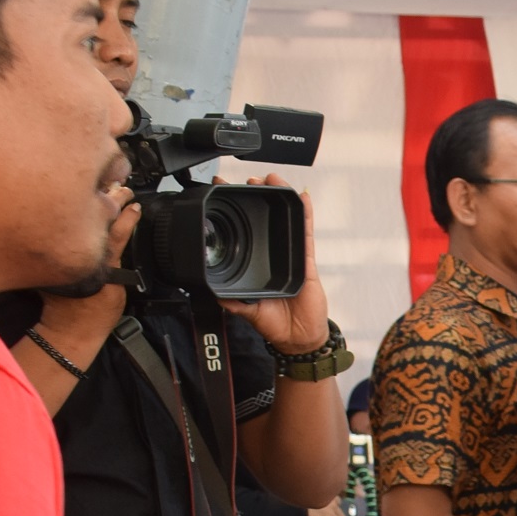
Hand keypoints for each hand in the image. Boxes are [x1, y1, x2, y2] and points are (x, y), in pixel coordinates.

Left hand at [219, 174, 330, 355]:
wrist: (297, 338)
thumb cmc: (275, 324)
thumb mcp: (245, 309)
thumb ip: (231, 299)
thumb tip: (209, 289)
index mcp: (257, 264)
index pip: (244, 232)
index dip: (235, 212)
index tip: (223, 191)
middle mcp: (274, 256)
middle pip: (266, 218)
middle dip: (258, 195)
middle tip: (248, 179)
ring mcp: (292, 255)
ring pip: (286, 219)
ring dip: (281, 196)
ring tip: (273, 178)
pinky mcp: (307, 260)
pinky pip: (306, 233)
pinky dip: (306, 213)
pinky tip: (303, 196)